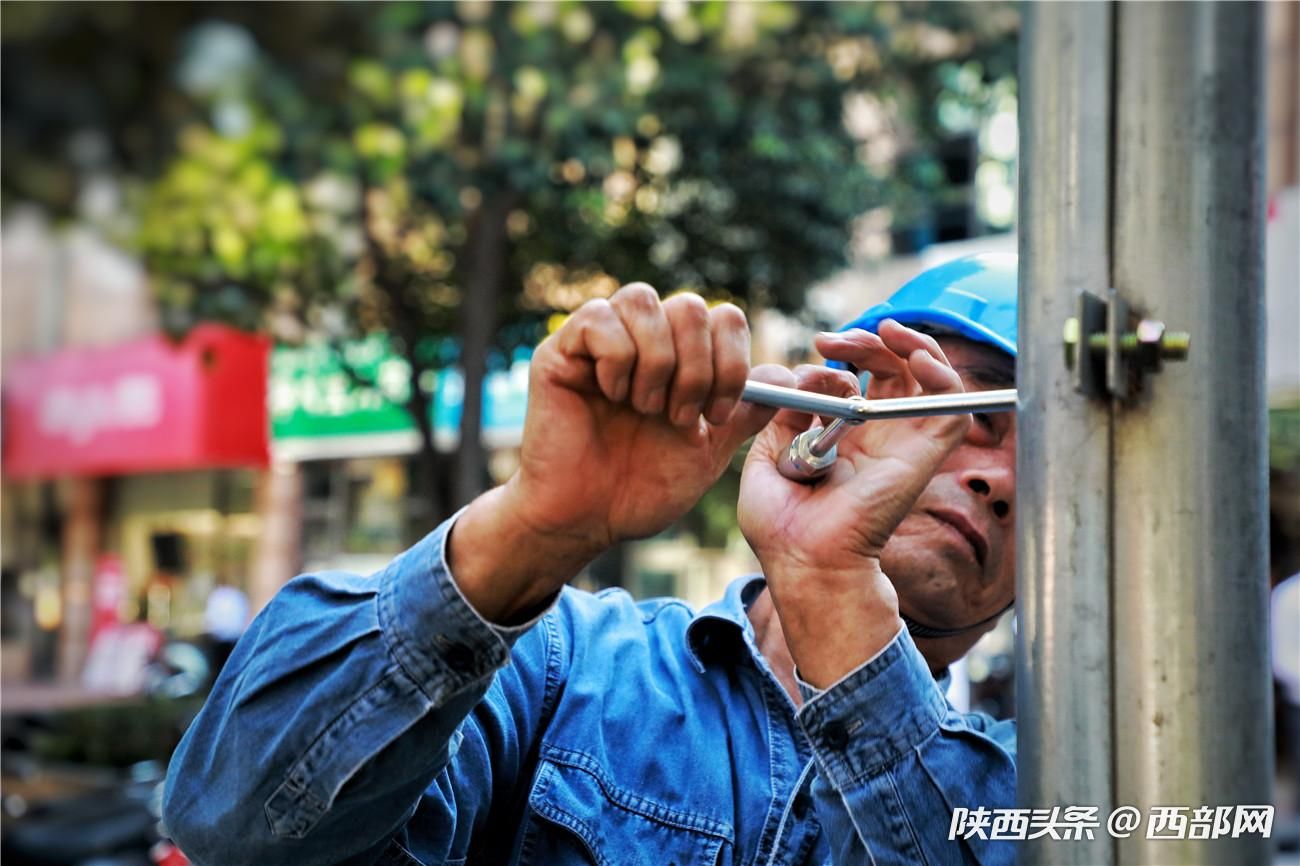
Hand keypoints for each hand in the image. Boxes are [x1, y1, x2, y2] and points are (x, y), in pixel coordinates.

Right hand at [451, 284, 780, 621]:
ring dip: (657, 362)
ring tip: (645, 410)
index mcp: (682, 357)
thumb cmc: (643, 488)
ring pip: (645, 300)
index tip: (717, 416)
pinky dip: (616, 359)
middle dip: (696, 368)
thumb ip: (747, 411)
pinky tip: (610, 395)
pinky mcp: (562, 348)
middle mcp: (644, 339)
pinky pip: (600, 318)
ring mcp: (601, 339)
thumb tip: (792, 376)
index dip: (731, 363)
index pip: (724, 318)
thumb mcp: (710, 450)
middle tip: (680, 418)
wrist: (588, 519)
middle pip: (690, 306)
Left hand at [738, 320, 971, 684]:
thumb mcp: (765, 459)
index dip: (843, 356)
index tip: (816, 350)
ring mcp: (903, 444)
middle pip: (892, 371)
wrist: (805, 561)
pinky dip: (943, 373)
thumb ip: (782, 417)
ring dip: (914, 344)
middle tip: (835, 340)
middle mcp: (877, 438)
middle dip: (868, 343)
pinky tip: (917, 359)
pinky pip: (953, 405)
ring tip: (887, 331)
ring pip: (931, 379)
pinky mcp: (925, 454)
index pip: (859, 380)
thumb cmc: (781, 528)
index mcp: (842, 439)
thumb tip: (800, 382)